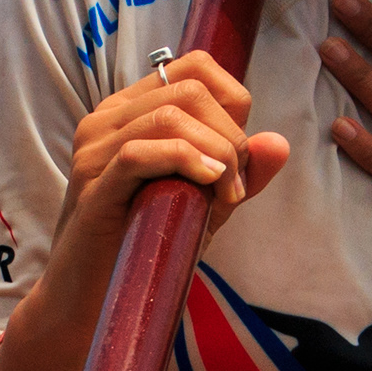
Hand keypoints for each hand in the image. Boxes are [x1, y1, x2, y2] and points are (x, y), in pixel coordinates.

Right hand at [0, 55, 289, 370]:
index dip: (233, 101)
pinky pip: (141, 153)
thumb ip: (240, 172)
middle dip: (230, 136)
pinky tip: (207, 187)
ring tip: (224, 197)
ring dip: (217, 155)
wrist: (93, 304)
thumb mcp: (204, 204)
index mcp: (131, 111)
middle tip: (235, 187)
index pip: (194, 66)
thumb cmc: (146, 247)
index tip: (239, 155)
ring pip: (170, 117)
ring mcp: (93, 151)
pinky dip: (186, 163)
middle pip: (190, 90)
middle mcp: (106, 120)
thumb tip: (279, 143)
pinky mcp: (92, 187)